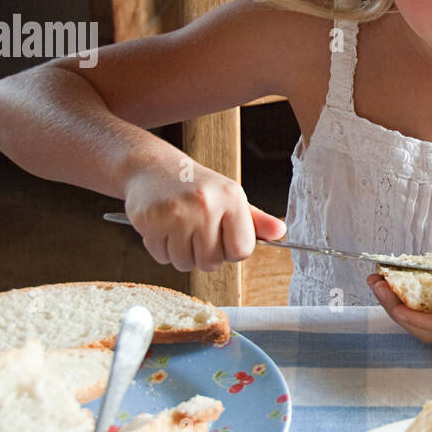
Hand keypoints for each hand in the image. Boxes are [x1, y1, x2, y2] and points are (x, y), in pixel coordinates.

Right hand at [123, 162, 285, 272]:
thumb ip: (255, 220)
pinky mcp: (151, 220)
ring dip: (182, 254)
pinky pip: (162, 257)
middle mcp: (206, 204)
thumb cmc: (195, 186)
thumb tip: (280, 232)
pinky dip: (162, 249)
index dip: (231, 250)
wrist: (151, 168)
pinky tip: (163, 227)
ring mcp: (177, 212)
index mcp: (231, 197)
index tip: (222, 236)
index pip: (242, 251)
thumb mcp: (229, 197)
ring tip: (179, 228)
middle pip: (212, 262)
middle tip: (196, 231)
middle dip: (204, 254)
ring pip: (185, 263)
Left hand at [367, 241, 431, 342]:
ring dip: (394, 305)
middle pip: (426, 330)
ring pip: (420, 323)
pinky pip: (421, 312)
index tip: (398, 309)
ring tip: (376, 280)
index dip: (421, 321)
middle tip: (377, 283)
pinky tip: (390, 281)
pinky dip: (402, 299)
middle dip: (397, 311)